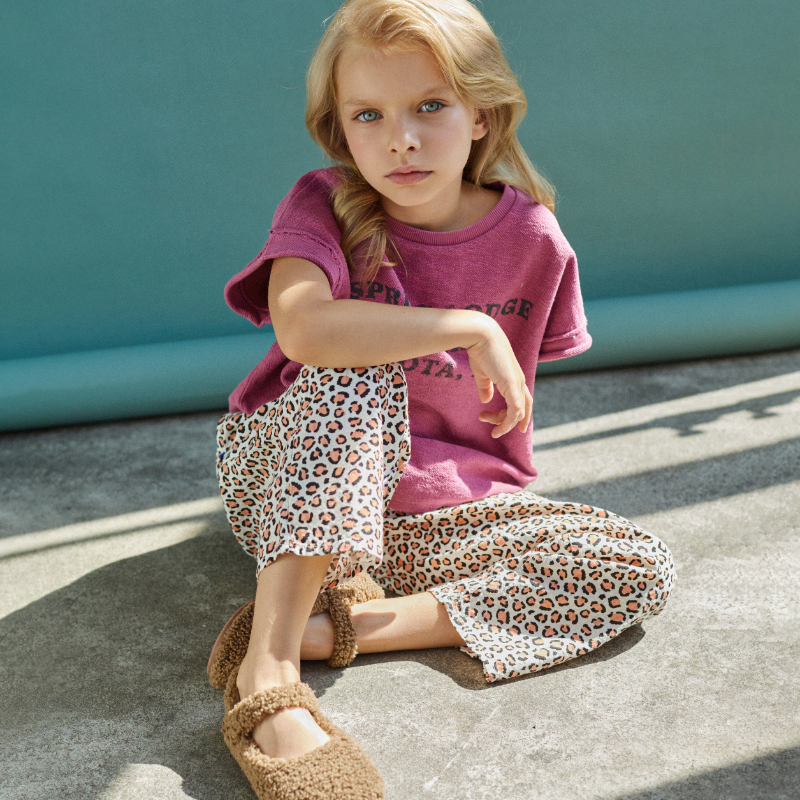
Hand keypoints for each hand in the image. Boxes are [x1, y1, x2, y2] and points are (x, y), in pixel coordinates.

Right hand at [465, 319, 531, 437]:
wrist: (481, 335)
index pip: (521, 399)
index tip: (500, 423)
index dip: (516, 414)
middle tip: (498, 432)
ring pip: (518, 412)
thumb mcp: (482, 373)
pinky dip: (507, 422)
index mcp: (514, 377)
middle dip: (515, 423)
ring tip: (489, 427)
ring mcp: (517, 383)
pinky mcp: (512, 385)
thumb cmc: (480, 350)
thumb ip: (485, 387)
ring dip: (504, 424)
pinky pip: (514, 410)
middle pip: (524, 408)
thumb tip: (486, 400)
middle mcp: (519, 381)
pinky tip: (497, 428)